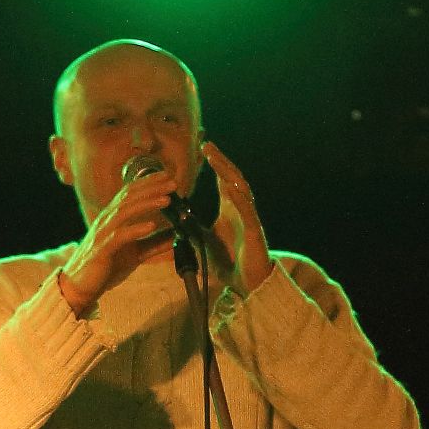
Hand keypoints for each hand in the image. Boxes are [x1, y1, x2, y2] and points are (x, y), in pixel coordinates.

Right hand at [57, 166, 179, 310]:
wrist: (79, 287)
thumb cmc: (106, 267)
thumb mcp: (135, 253)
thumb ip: (154, 243)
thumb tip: (177, 235)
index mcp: (113, 218)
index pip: (131, 193)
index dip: (149, 182)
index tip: (169, 176)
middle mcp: (107, 220)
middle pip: (130, 197)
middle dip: (152, 188)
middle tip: (173, 183)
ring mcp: (103, 234)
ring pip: (125, 211)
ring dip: (147, 203)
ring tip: (166, 200)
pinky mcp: (102, 250)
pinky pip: (119, 236)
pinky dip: (135, 229)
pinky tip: (150, 226)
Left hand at [198, 141, 273, 294]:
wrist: (247, 283)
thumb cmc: (229, 262)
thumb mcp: (204, 242)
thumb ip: (192, 229)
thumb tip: (174, 219)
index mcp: (230, 209)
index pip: (223, 180)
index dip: (216, 163)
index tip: (204, 147)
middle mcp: (241, 209)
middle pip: (232, 178)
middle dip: (220, 160)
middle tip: (207, 145)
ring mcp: (249, 218)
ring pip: (241, 188)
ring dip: (228, 173)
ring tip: (216, 159)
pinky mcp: (254, 231)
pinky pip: (247, 211)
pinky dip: (238, 198)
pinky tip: (229, 187)